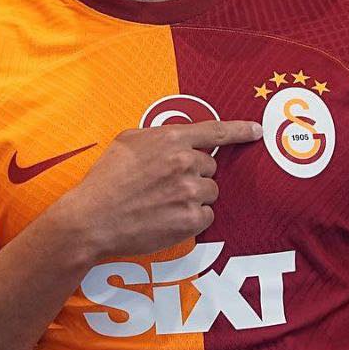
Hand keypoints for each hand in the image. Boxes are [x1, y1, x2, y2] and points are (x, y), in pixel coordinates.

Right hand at [57, 119, 262, 263]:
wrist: (92, 219)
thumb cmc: (104, 180)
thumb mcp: (126, 142)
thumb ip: (157, 136)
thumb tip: (175, 139)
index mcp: (170, 139)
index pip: (216, 131)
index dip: (240, 131)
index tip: (257, 131)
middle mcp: (185, 162)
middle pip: (210, 167)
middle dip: (194, 174)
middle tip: (166, 185)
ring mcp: (189, 191)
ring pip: (210, 192)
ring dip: (193, 197)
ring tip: (163, 203)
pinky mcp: (191, 219)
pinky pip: (206, 216)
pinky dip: (191, 218)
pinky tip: (167, 218)